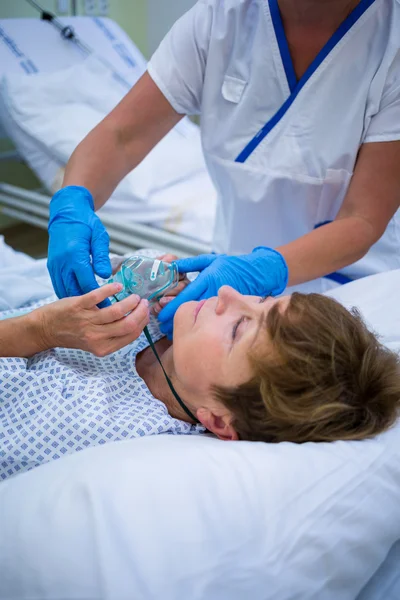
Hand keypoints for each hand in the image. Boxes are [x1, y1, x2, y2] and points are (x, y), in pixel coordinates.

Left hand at [31, 282, 149, 356]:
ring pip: (118, 311)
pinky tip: (117, 286)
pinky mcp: (78, 306)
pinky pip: (99, 296)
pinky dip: (111, 289)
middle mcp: (96, 337)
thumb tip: (135, 321)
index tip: (145, 312)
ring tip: (133, 296)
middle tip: (143, 302)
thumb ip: (113, 336)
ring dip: (130, 301)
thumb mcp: (95, 343)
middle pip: (129, 324)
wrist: (46, 329)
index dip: (143, 322)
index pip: (132, 335)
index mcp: (103, 348)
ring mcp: (87, 321)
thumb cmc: (71, 334)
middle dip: (141, 312)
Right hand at [47, 186, 111, 305]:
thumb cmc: (86, 224)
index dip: (100, 298)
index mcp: (75, 255)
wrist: (66, 213)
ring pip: (65, 291)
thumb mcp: (99, 237)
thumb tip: (105, 275)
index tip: (111, 308)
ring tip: (92, 313)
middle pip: (75, 291)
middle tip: (103, 316)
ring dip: (78, 303)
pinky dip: (69, 295)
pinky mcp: (52, 266)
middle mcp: (62, 263)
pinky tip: (80, 303)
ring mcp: (55, 266)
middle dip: (89, 306)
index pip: (87, 283)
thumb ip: (101, 257)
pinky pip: (59, 286)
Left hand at [158, 247, 287, 336]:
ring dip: (184, 327)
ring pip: (198, 320)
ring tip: (170, 333)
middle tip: (161, 327)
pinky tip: (188, 332)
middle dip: (173, 321)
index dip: (170, 306)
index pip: (185, 296)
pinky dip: (198, 327)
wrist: (258, 274)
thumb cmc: (233, 265)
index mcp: (207, 279)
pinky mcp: (227, 311)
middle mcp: (213, 293)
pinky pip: (209, 322)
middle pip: (190, 311)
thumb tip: (173, 265)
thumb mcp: (210, 260)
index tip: (159, 314)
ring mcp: (220, 304)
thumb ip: (191, 264)